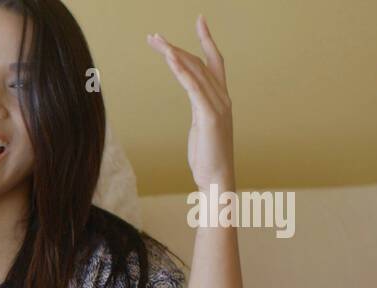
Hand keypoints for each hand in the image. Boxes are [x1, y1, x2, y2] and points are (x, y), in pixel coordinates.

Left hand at [148, 15, 234, 191]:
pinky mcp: (210, 117)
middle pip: (198, 63)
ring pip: (195, 71)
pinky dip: (182, 72)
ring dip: (173, 54)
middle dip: (174, 47)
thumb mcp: (202, 127)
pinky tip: (171, 60)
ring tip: (156, 43)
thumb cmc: (208, 157)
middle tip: (153, 37)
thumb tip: (196, 100)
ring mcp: (218, 106)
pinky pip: (194, 88)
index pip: (214, 62)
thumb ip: (200, 109)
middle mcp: (223, 97)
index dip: (207, 39)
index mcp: (222, 98)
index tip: (199, 20)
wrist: (217, 179)